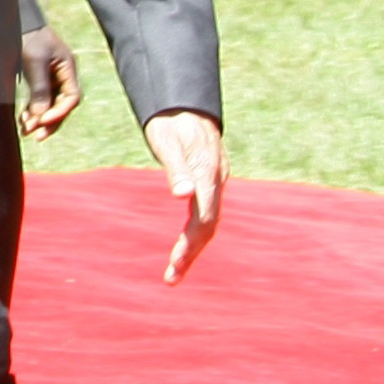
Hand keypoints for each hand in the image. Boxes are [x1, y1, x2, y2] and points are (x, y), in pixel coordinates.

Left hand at [18, 25, 82, 140]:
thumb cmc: (29, 37)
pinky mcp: (39, 80)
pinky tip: (23, 121)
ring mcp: (51, 78)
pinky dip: (32, 111)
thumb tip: (41, 116)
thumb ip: (40, 88)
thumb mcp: (35, 61)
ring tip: (26, 132)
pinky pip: (39, 100)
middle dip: (49, 122)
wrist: (18, 22)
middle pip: (62, 105)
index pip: (72, 98)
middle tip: (36, 136)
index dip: (60, 112)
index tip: (43, 121)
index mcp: (68, 69)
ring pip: (49, 105)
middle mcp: (62, 76)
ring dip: (39, 119)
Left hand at [144, 109, 226, 284]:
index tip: (175, 265)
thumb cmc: (171, 123)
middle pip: (208, 225)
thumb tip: (181, 196)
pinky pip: (206, 213)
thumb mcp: (167, 141)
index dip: (191, 244)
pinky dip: (196, 233)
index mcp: (207, 174)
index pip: (204, 218)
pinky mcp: (210, 183)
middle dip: (191, 253)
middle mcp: (215, 181)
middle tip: (171, 278)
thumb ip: (176, 168)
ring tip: (175, 270)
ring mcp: (215, 182)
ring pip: (209, 221)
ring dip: (193, 247)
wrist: (184, 105)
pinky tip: (185, 247)